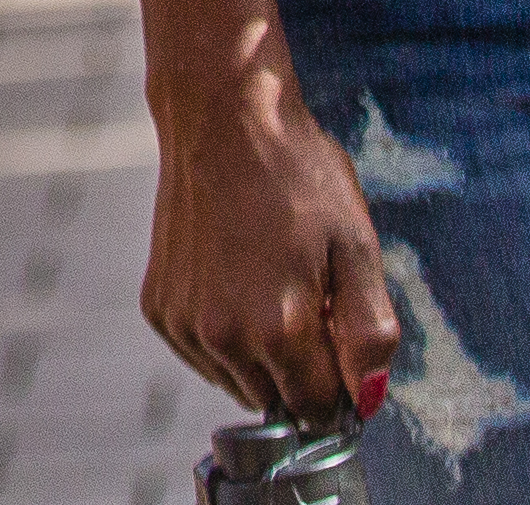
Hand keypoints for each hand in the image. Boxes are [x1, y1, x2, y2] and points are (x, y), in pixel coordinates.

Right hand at [142, 62, 396, 427]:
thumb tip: (365, 400)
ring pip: (237, 382)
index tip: (339, 336)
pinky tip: (236, 282)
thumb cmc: (297, 175)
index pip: (318, 410)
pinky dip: (225, 336)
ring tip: (270, 283)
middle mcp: (223, 337)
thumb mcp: (357, 246)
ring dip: (261, 356)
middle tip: (307, 297)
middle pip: (276, 401)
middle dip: (301, 369)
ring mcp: (184, 323)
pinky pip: (203, 355)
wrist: (223, 118)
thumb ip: (370, 332)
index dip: (339, 383)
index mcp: (278, 328)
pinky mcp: (159, 308)